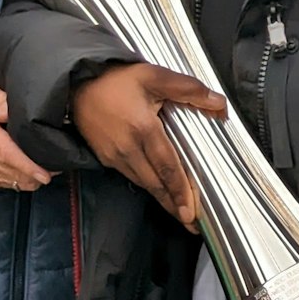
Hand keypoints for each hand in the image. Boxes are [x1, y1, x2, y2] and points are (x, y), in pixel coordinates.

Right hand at [0, 74, 53, 191]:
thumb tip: (12, 109)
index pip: (7, 153)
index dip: (27, 166)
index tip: (45, 172)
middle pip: (11, 171)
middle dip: (36, 173)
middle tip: (58, 166)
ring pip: (8, 180)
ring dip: (29, 179)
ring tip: (49, 169)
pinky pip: (2, 182)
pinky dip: (18, 181)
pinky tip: (31, 174)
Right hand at [72, 62, 226, 228]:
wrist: (78, 83)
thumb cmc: (118, 79)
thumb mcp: (155, 75)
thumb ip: (188, 89)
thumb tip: (220, 104)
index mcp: (143, 129)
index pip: (167, 168)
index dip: (180, 191)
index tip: (191, 213)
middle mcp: (128, 149)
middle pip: (155, 184)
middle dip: (174, 205)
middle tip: (192, 224)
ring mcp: (114, 156)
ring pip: (143, 183)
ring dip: (162, 199)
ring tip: (180, 212)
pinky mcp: (105, 157)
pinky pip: (131, 176)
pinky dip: (147, 186)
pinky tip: (158, 189)